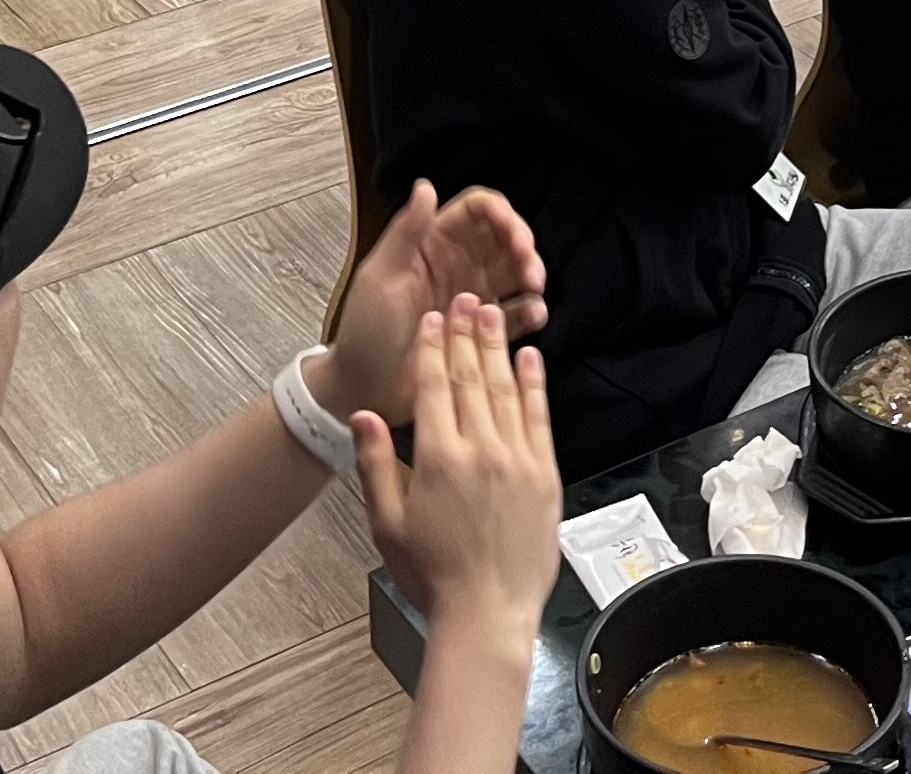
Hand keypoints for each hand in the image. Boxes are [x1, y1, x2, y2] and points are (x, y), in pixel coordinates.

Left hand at [326, 182, 551, 418]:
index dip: (501, 214)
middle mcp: (458, 264)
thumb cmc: (365, 332)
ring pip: (515, 272)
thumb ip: (406, 233)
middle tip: (530, 270)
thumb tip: (426, 186)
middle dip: (524, 246)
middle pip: (503, 239)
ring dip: (531, 276)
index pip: (477, 211)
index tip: (513, 234)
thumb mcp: (380, 278)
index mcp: (432, 243)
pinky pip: (515, 314)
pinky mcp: (481, 330)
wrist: (364, 391)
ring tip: (534, 290)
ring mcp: (472, 297)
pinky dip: (530, 311)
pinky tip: (533, 315)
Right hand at [353, 301, 558, 638]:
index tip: (432, 319)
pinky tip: (531, 357)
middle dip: (465, 334)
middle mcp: (480, 450)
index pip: (435, 388)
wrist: (487, 612)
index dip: (432, 348)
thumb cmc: (431, 574)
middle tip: (465, 298)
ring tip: (493, 313)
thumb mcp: (386, 523)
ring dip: (498, 347)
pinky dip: (534, 384)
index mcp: (438, 459)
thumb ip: (374, 464)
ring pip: (505, 390)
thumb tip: (364, 415)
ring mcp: (517, 460)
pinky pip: (539, 417)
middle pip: (471, 379)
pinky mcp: (545, 474)